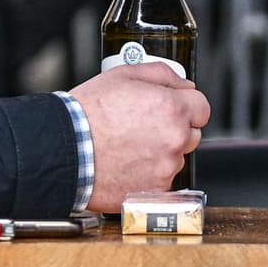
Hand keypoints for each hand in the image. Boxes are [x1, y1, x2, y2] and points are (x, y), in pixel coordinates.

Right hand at [68, 59, 208, 206]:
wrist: (65, 151)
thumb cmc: (88, 113)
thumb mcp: (123, 75)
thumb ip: (163, 75)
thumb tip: (185, 85)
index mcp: (172, 109)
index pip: (202, 108)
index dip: (185, 106)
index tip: (172, 110)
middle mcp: (175, 139)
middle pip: (191, 134)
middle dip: (173, 130)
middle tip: (142, 128)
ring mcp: (166, 168)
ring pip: (176, 159)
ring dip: (160, 154)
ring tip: (128, 148)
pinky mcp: (154, 191)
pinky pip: (161, 181)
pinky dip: (148, 176)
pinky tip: (126, 165)